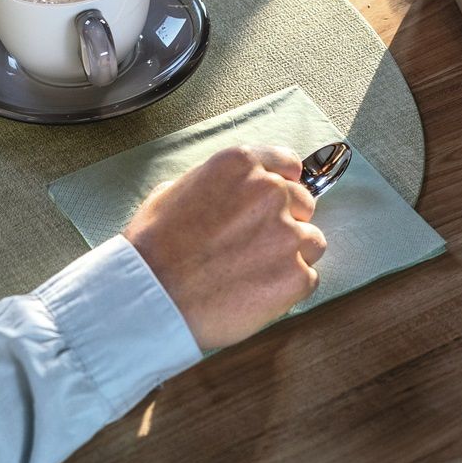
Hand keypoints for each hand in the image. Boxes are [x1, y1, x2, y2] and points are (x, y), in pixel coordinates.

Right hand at [123, 145, 326, 350]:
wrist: (148, 298)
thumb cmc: (152, 250)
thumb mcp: (174, 191)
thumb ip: (215, 184)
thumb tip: (227, 192)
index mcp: (241, 165)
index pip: (288, 164)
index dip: (284, 185)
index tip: (280, 201)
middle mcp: (270, 191)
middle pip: (303, 203)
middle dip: (285, 223)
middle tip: (256, 248)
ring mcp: (286, 233)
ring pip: (312, 241)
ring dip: (291, 256)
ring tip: (256, 275)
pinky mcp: (293, 275)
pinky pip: (308, 279)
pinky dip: (289, 290)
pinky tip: (258, 295)